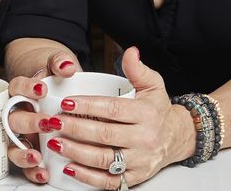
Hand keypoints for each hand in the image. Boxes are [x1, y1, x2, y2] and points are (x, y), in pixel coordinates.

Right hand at [5, 48, 79, 183]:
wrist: (58, 92)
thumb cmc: (54, 80)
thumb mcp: (57, 65)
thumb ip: (59, 62)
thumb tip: (66, 66)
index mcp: (20, 92)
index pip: (15, 88)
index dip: (25, 89)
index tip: (41, 90)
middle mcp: (18, 114)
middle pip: (13, 119)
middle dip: (29, 122)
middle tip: (48, 123)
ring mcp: (23, 134)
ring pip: (13, 145)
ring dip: (22, 153)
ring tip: (36, 156)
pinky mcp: (31, 150)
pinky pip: (25, 164)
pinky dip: (31, 170)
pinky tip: (43, 172)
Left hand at [16, 48, 193, 187]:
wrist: (176, 138)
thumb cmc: (158, 110)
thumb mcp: (153, 85)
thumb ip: (138, 69)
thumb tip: (130, 52)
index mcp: (146, 114)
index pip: (113, 109)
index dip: (88, 106)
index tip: (66, 102)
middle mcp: (144, 139)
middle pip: (105, 135)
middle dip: (76, 129)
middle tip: (54, 122)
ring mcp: (139, 161)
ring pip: (104, 159)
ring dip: (77, 152)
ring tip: (56, 142)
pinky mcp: (134, 178)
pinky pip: (109, 182)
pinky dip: (87, 177)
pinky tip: (69, 167)